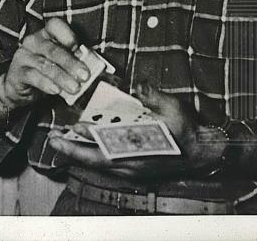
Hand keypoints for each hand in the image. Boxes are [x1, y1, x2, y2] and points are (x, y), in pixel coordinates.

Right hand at [0, 18, 90, 109]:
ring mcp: (24, 56)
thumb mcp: (60, 63)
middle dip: (70, 62)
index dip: (66, 34)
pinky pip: (33, 76)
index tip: (78, 47)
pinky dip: (46, 83)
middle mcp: (33, 41)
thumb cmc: (45, 71)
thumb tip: (92, 67)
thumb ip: (74, 61)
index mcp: (46, 34)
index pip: (55, 26)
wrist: (20, 87)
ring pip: (44, 64)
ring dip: (62, 77)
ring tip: (74, 88)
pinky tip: (56, 90)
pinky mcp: (17, 72)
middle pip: (52, 49)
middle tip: (84, 75)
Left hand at [49, 82, 224, 179]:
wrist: (204, 152)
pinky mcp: (134, 171)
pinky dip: (93, 155)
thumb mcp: (172, 107)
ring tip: (61, 141)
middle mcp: (131, 164)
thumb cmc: (187, 130)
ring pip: (98, 163)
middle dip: (72, 150)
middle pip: (94, 160)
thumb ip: (151, 95)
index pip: (104, 146)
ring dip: (80, 153)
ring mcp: (132, 170)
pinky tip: (83, 145)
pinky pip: (107, 164)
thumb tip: (136, 85)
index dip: (84, 139)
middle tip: (52, 139)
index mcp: (138, 148)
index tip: (67, 130)